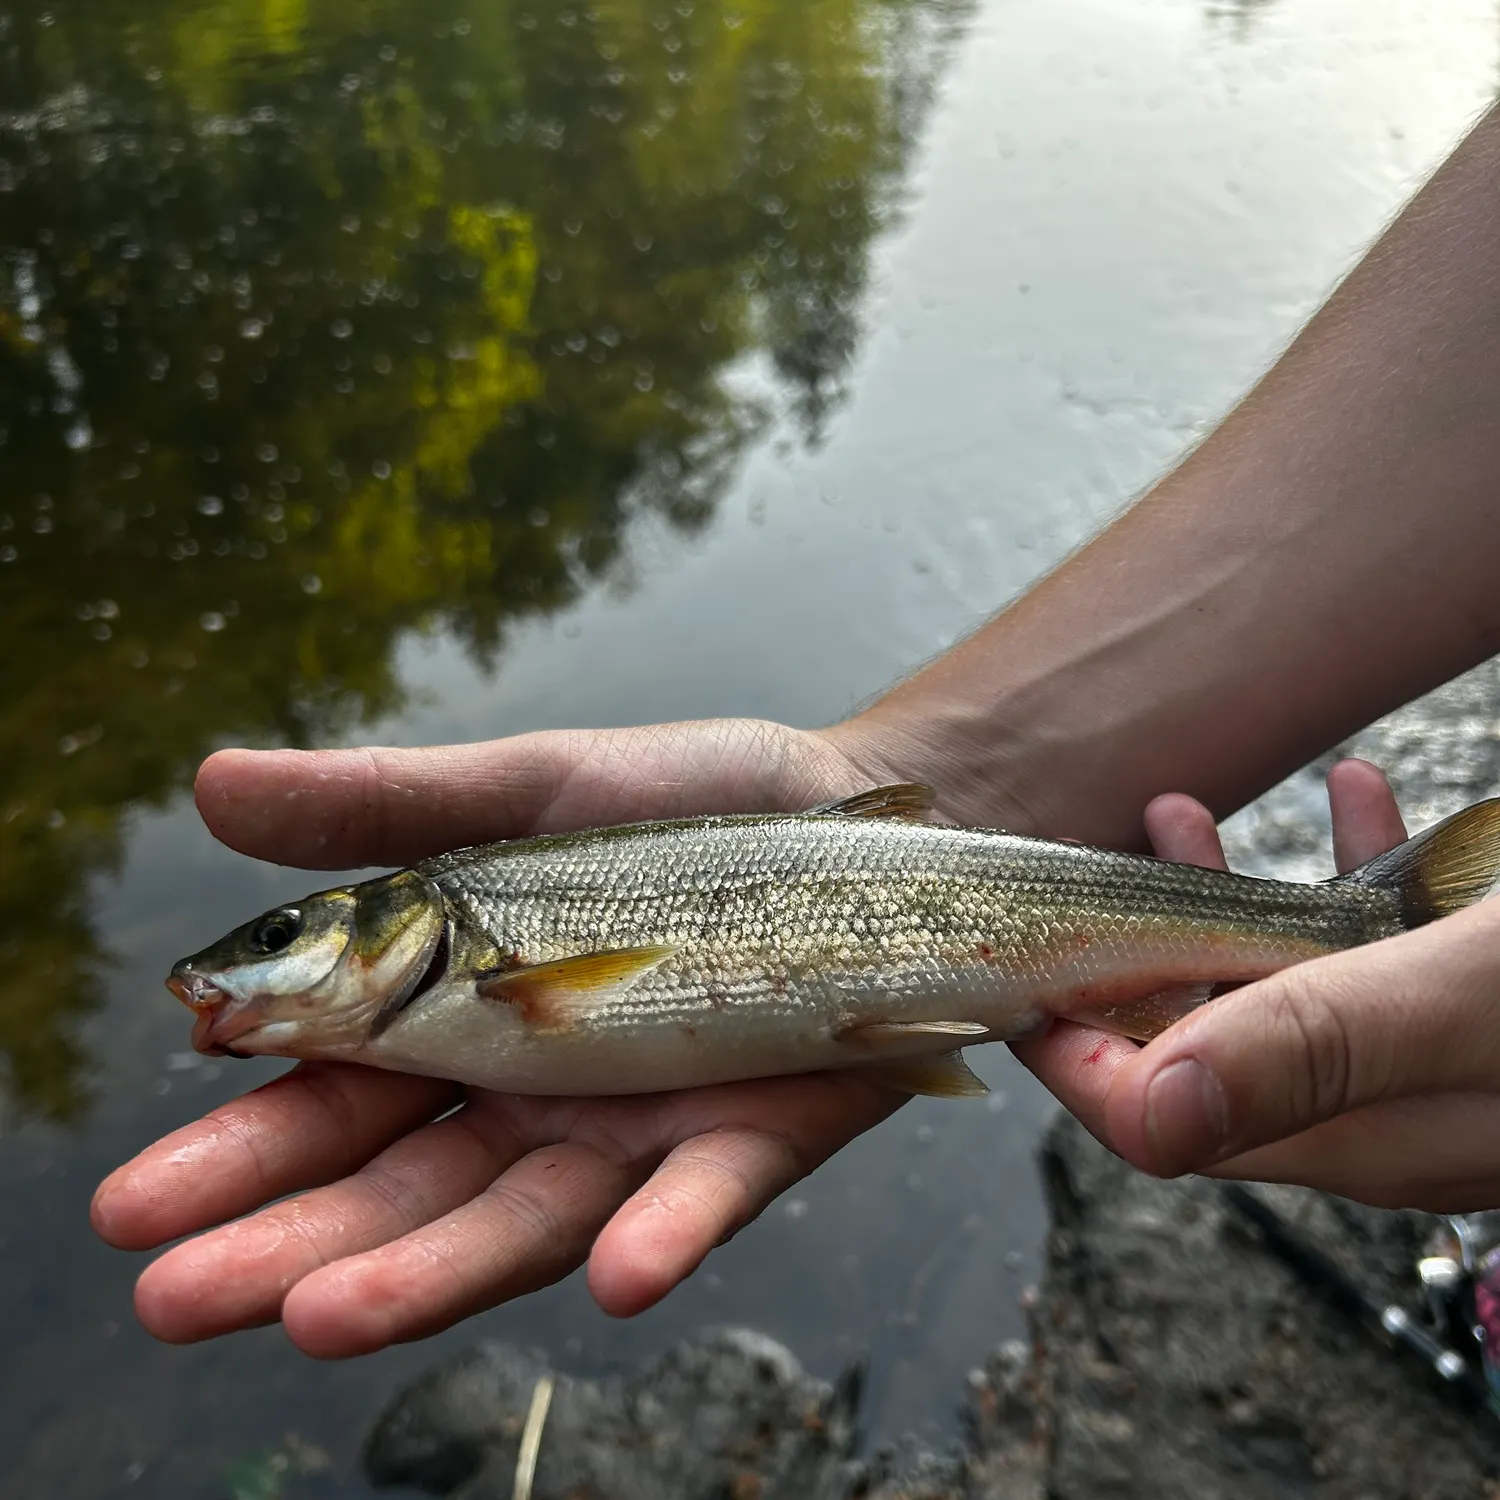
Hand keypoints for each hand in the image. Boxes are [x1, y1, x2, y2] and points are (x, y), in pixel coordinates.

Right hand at [91, 719, 911, 1355]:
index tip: (135, 1203)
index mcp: (466, 1023)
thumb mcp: (526, 788)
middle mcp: (539, 1100)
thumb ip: (386, 805)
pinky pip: (704, 1192)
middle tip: (173, 1296)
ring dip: (430, 1272)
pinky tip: (617, 1274)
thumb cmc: (681, 807)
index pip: (330, 1102)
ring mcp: (642, 1130)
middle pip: (404, 1188)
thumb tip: (207, 781)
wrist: (855, 819)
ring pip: (525, 1220)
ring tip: (318, 1316)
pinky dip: (662, 1232)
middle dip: (288, 1244)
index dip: (236, 1150)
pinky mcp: (753, 1132)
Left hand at [1020, 758, 1499, 1210]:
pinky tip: (1355, 796)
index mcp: (1352, 1134)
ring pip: (1286, 981)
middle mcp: (1377, 1111)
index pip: (1157, 1115)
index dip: (1071, 1041)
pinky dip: (1355, 873)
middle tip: (1090, 860)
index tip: (1019, 956)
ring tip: (1179, 813)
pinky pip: (1386, 948)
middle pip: (1202, 1037)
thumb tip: (1150, 1115)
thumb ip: (1311, 1050)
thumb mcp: (1452, 1009)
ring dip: (1228, 898)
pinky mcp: (1477, 1013)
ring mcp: (1425, 1063)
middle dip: (1134, 943)